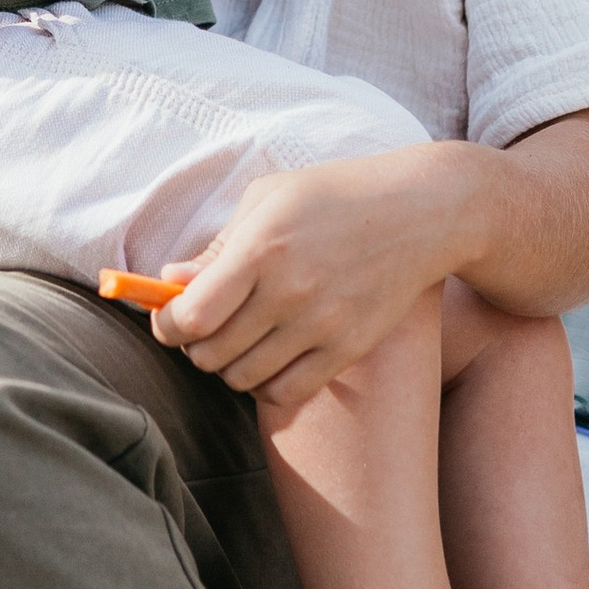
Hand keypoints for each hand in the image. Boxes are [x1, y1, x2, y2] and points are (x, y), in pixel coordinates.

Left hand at [152, 148, 448, 412]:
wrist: (420, 212)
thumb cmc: (335, 196)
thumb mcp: (269, 200)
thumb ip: (217, 247)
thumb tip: (169, 284)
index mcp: (261, 248)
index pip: (192, 316)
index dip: (167, 325)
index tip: (169, 318)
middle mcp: (290, 292)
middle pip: (211, 354)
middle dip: (195, 345)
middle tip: (205, 328)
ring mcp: (322, 325)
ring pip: (242, 379)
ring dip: (228, 366)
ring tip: (239, 340)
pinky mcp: (348, 349)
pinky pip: (285, 392)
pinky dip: (265, 385)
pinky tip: (270, 358)